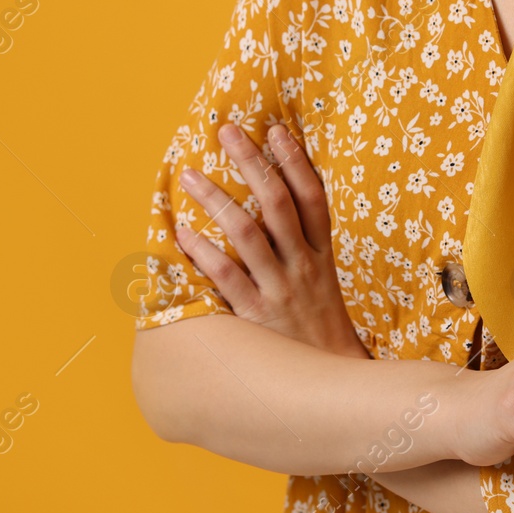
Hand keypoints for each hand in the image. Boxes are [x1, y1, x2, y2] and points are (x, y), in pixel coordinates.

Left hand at [176, 120, 370, 359]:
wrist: (331, 383)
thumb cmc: (318, 326)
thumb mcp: (324, 281)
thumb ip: (304, 245)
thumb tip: (276, 205)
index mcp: (321, 253)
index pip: (313, 197)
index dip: (296, 161)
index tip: (275, 130)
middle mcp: (303, 265)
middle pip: (277, 203)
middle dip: (251, 163)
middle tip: (226, 131)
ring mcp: (280, 289)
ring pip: (246, 232)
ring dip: (215, 200)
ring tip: (190, 175)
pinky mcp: (255, 315)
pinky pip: (225, 277)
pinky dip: (202, 252)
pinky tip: (182, 232)